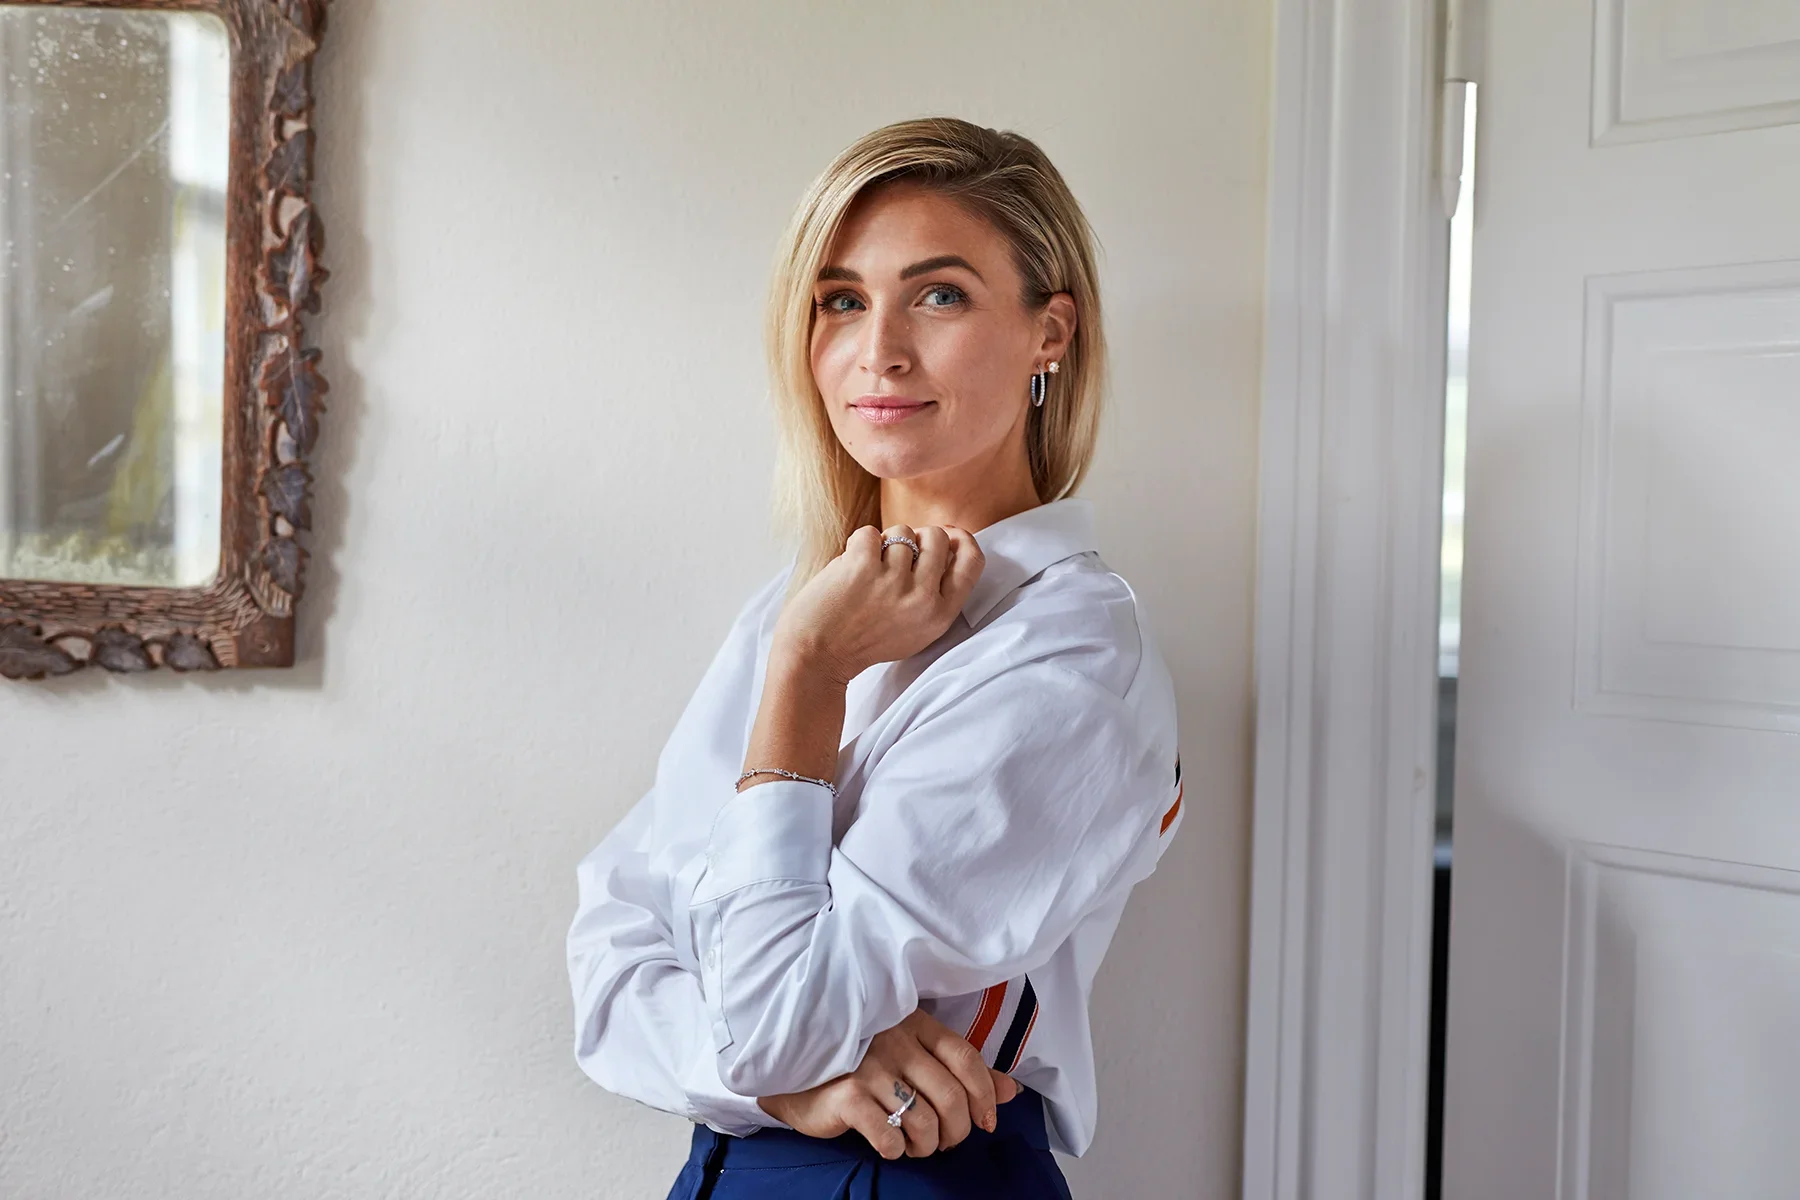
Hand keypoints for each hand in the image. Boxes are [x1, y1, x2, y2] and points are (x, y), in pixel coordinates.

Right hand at [755, 1008, 1020, 1158]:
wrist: (795, 1072)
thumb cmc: (860, 1064)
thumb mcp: (913, 1056)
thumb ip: (961, 1072)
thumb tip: (1011, 1091)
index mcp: (915, 1023)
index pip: (966, 1056)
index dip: (984, 1094)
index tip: (987, 1121)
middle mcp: (895, 1040)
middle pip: (950, 1095)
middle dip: (958, 1131)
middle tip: (946, 1142)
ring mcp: (869, 1066)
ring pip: (924, 1120)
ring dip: (927, 1145)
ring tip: (915, 1145)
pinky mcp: (846, 1094)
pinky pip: (889, 1135)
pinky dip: (897, 1150)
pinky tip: (889, 1145)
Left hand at [772, 524, 984, 685]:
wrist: (816, 658)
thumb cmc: (862, 641)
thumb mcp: (916, 630)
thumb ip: (936, 593)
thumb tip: (950, 542)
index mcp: (940, 615)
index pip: (972, 562)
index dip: (961, 539)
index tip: (948, 534)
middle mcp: (923, 598)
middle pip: (937, 537)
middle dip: (916, 538)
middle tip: (893, 558)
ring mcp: (893, 581)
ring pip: (901, 531)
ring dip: (882, 545)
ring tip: (867, 572)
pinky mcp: (863, 567)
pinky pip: (870, 533)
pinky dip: (857, 545)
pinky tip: (850, 568)